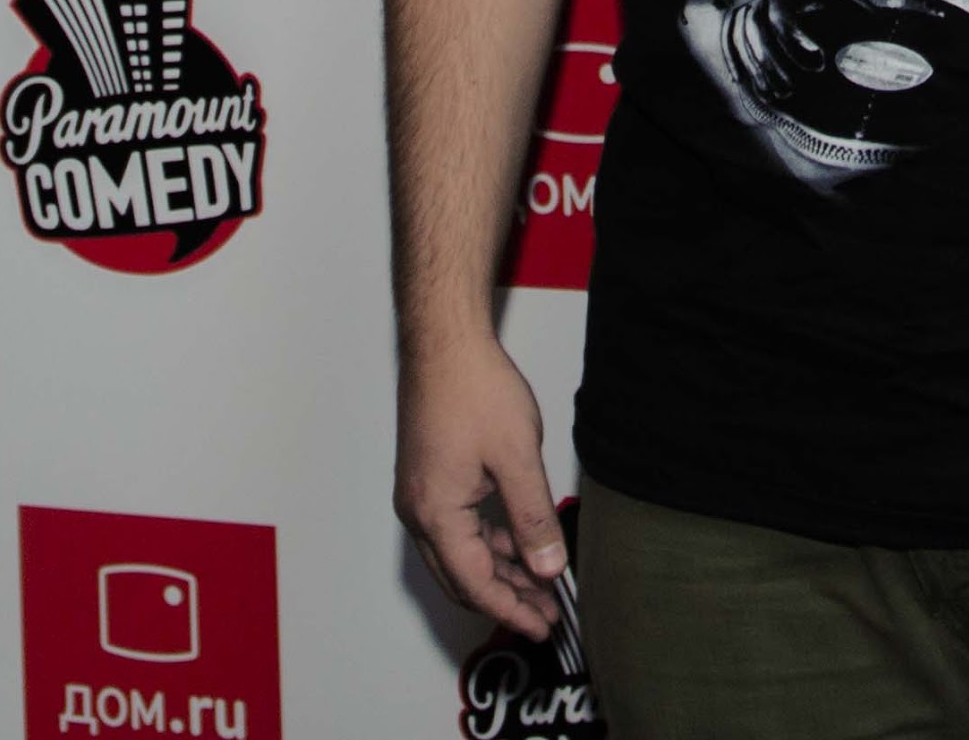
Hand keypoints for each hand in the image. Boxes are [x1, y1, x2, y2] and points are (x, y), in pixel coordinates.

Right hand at [393, 337, 567, 637]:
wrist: (444, 342)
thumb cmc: (473, 388)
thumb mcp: (517, 458)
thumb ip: (533, 519)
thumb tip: (549, 568)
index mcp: (435, 514)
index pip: (475, 584)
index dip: (512, 611)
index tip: (544, 626)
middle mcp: (419, 513)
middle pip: (462, 578)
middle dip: (506, 599)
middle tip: (548, 612)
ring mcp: (420, 496)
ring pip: (460, 554)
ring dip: (499, 571)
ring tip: (542, 581)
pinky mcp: (428, 480)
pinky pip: (457, 529)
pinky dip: (488, 543)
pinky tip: (519, 543)